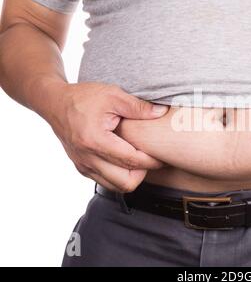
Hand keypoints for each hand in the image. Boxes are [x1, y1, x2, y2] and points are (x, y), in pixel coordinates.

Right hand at [47, 82, 168, 192]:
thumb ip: (138, 107)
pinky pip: (105, 181)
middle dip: (143, 172)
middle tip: (150, 157)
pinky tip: (124, 159)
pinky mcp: (81, 167)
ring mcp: (83, 165)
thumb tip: (162, 112)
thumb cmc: (84, 97)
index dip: (152, 161)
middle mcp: (87, 158)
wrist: (55, 103)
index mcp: (96, 141)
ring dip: (131, 176)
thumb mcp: (113, 95)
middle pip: (126, 182)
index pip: (132, 161)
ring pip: (116, 186)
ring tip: (138, 158)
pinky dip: (119, 175)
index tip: (164, 155)